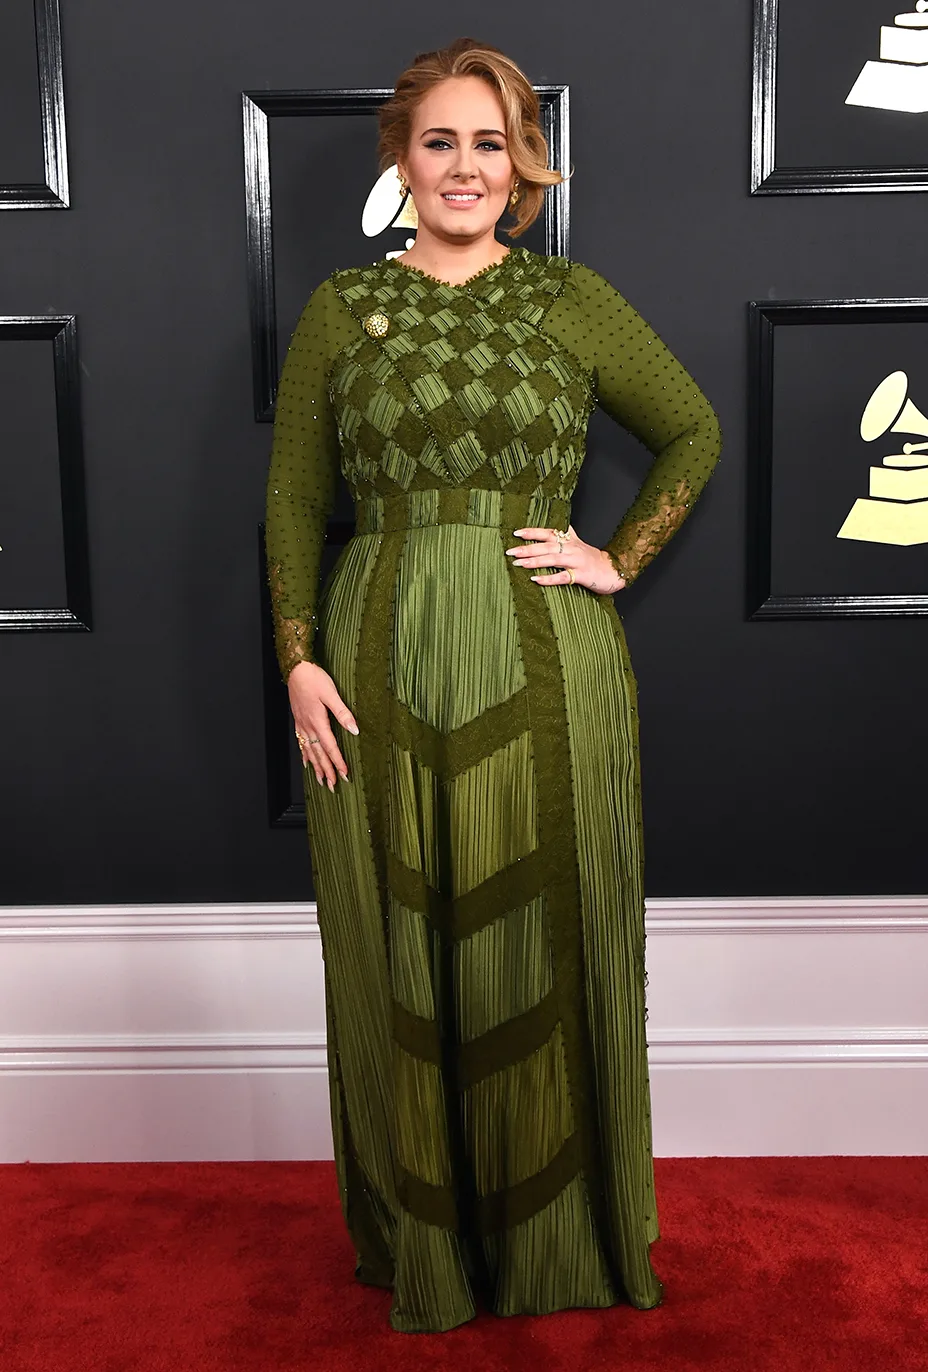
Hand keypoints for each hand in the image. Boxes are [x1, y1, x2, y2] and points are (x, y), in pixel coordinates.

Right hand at [287, 660, 358, 790]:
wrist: (296, 669)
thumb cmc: (314, 678)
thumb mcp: (331, 694)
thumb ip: (343, 713)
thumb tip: (354, 730)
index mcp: (318, 721)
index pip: (330, 747)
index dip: (338, 763)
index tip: (344, 775)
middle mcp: (308, 726)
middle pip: (319, 754)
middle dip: (326, 771)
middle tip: (332, 786)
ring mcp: (302, 724)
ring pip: (309, 751)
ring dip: (316, 767)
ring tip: (320, 780)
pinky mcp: (299, 720)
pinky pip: (301, 743)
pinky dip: (305, 755)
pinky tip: (307, 762)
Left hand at [505, 525, 625, 593]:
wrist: (615, 569)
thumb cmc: (592, 559)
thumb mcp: (578, 543)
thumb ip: (565, 536)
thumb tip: (549, 530)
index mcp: (570, 540)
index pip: (548, 532)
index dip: (532, 532)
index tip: (516, 533)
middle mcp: (571, 548)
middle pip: (546, 546)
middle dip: (527, 548)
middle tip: (510, 552)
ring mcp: (576, 561)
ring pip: (552, 559)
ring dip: (534, 561)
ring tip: (519, 564)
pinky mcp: (581, 575)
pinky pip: (562, 577)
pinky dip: (548, 578)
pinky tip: (536, 580)